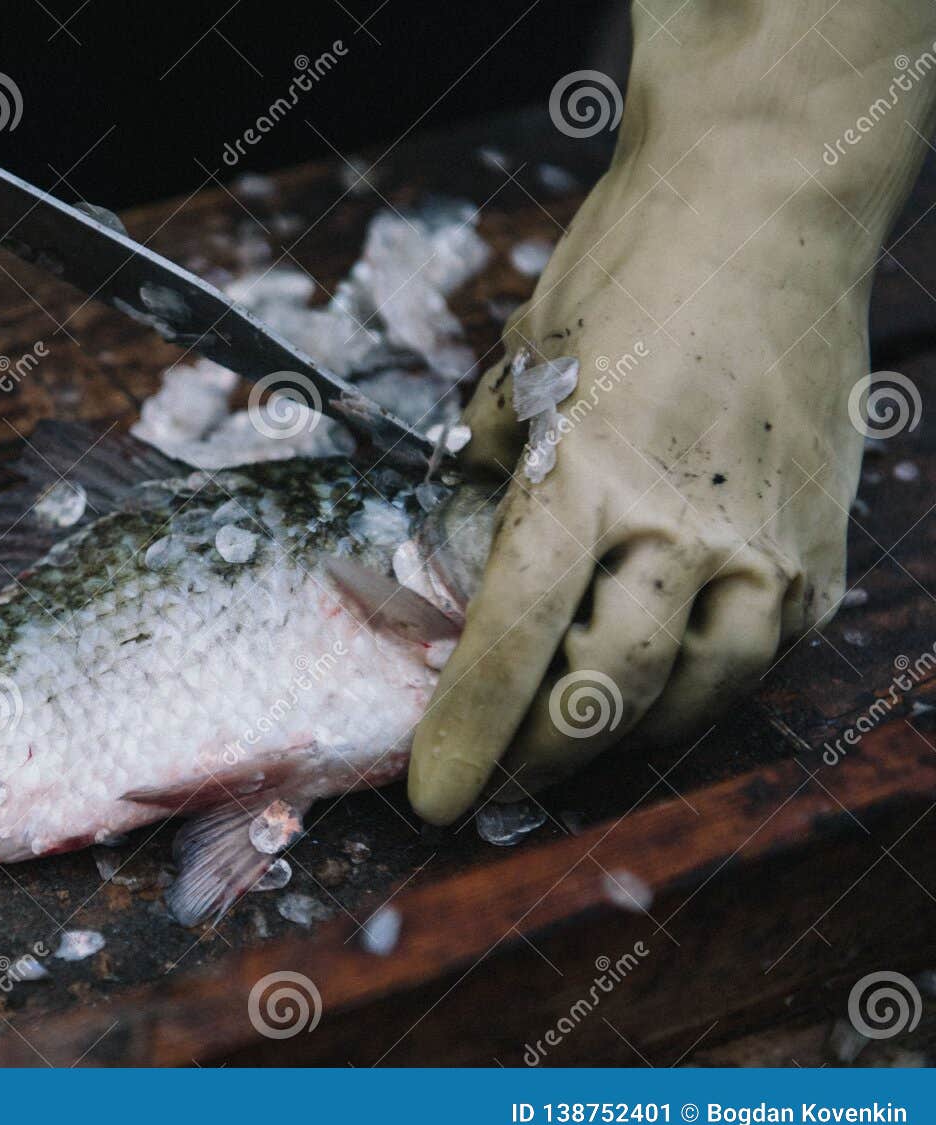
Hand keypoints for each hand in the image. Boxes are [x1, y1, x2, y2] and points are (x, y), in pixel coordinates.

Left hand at [408, 0, 935, 823]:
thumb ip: (494, 462)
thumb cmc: (631, 269)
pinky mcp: (819, 546)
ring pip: (698, 695)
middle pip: (607, 690)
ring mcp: (764, 541)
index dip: (467, 728)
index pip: (513, 636)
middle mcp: (681, 525)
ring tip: (576, 737)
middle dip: (543, 753)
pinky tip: (663, 680)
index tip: (433, 793)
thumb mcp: (525, 364)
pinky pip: (759, 654)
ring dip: (628, 732)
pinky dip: (703, 683)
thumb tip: (465, 529)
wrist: (768, 204)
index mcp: (585, 477)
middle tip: (499, 773)